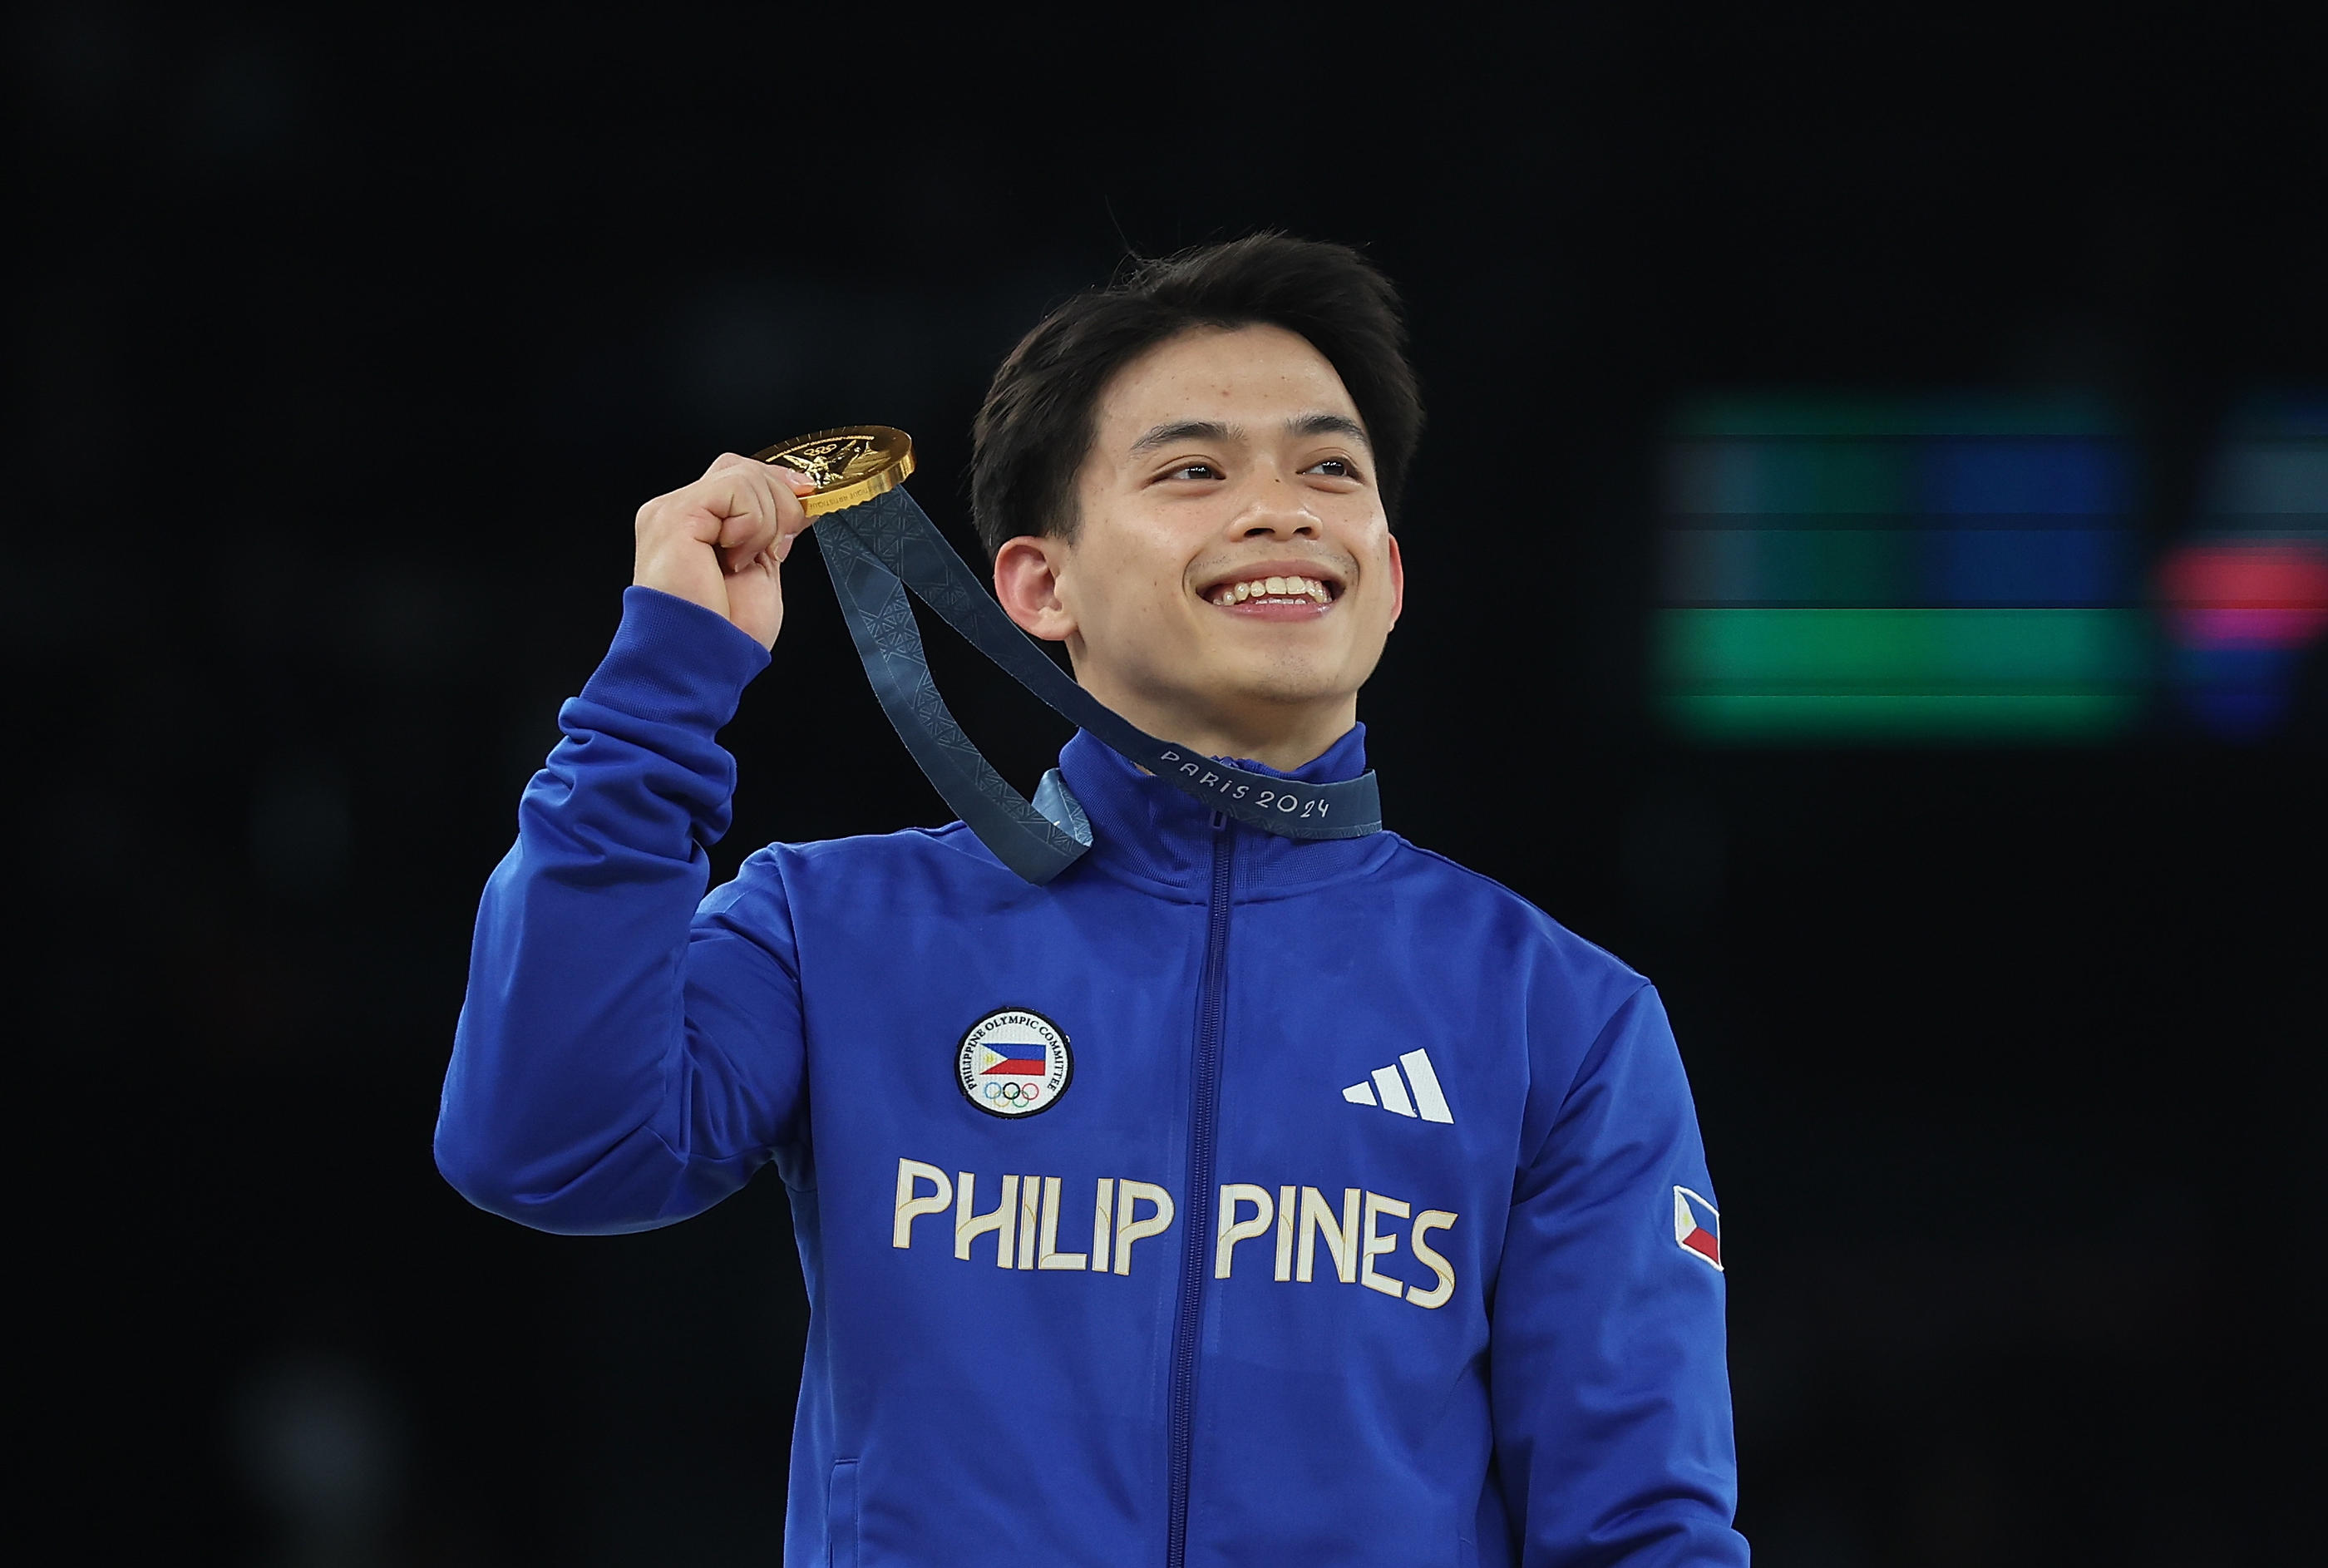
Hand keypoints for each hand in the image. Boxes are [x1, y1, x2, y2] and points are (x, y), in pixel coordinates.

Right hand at [631, 454, 818, 649]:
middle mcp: (678, 512)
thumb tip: (801, 496)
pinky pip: (735, 490)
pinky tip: (735, 559)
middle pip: (741, 467)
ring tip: (744, 563)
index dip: (777, 486)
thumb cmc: (725, 632)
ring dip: (767, 522)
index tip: (804, 514)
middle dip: (780, 500)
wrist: (702, 660)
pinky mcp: (676, 516)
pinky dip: (752, 525)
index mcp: (695, 524)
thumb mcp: (761, 568)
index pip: (738, 477)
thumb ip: (771, 529)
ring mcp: (672, 511)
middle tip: (779, 547)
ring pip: (744, 475)